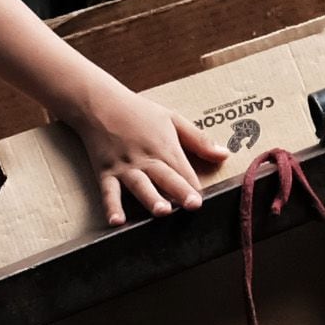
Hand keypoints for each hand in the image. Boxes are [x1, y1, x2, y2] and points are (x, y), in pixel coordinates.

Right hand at [72, 82, 228, 223]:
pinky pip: (108, 192)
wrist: (99, 103)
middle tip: (193, 205)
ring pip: (140, 185)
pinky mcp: (105, 173)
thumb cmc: (138, 111)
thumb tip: (225, 155)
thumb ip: (199, 140)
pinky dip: (111, 207)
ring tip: (161, 211)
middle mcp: (146, 159)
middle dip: (180, 191)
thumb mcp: (173, 119)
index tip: (206, 202)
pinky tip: (116, 222)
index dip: (195, 187)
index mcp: (165, 147)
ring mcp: (125, 167)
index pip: (184, 172)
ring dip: (151, 197)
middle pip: (166, 177)